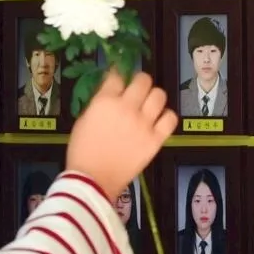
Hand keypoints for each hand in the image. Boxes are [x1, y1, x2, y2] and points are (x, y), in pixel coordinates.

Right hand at [65, 72, 176, 200]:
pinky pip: (171, 118)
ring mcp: (144, 123)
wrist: (93, 180)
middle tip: (137, 89)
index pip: (117, 74)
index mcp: (105, 101)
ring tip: (149, 105)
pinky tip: (159, 120)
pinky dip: (166, 116)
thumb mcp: (83, 119)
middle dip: (140, 81)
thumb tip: (113, 93)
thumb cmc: (82, 151)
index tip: (120, 77)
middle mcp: (127, 107)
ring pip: (160, 95)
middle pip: (143, 80)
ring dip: (154, 97)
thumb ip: (100, 103)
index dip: (119, 74)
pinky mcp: (155, 139)